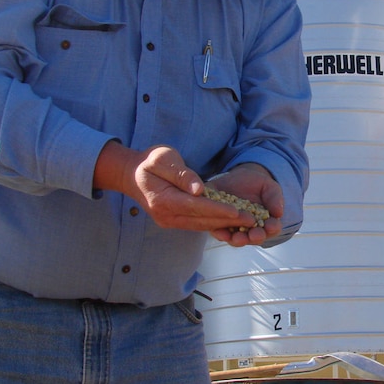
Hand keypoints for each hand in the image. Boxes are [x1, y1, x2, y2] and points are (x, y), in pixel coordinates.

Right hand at [94, 142, 256, 232]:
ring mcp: (170, 221)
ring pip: (201, 225)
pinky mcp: (174, 221)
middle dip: (228, 220)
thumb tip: (200, 190)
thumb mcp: (163, 159)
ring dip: (224, 224)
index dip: (218, 210)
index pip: (195, 207)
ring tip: (247, 221)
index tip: (238, 212)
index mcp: (163, 200)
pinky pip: (197, 223)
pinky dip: (214, 222)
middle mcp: (167, 216)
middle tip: (252, 219)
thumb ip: (182, 175)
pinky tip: (232, 220)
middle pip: (201, 221)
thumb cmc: (149, 162)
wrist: (132, 174)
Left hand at [206, 163, 282, 246]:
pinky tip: (219, 231)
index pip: (271, 228)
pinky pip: (218, 230)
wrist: (238, 177)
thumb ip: (274, 198)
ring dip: (237, 239)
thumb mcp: (269, 187)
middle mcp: (250, 229)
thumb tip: (279, 213)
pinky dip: (219, 232)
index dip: (272, 228)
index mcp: (266, 222)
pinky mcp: (219, 222)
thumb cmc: (257, 184)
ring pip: (235, 238)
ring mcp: (234, 227)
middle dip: (254, 237)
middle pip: (253, 238)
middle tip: (254, 236)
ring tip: (236, 237)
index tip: (272, 227)